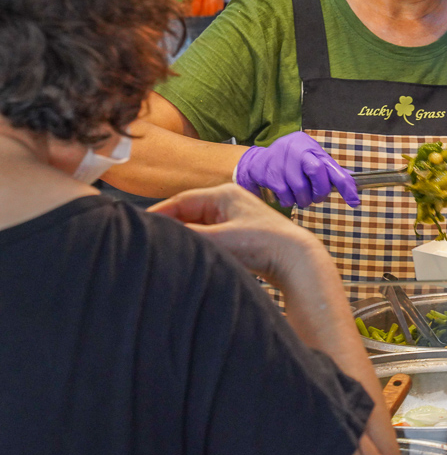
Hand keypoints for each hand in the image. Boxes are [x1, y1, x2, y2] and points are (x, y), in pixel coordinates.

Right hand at [149, 183, 332, 287]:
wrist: (297, 260)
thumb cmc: (263, 244)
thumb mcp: (220, 239)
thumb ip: (189, 235)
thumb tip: (161, 235)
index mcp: (224, 194)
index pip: (181, 200)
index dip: (159, 214)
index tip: (140, 226)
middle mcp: (229, 201)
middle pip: (188, 212)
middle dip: (171, 226)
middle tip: (148, 240)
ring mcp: (235, 217)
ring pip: (199, 225)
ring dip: (185, 237)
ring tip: (165, 249)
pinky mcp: (241, 233)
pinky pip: (211, 236)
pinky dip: (199, 244)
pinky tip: (189, 255)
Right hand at [235, 131, 359, 207]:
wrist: (256, 160)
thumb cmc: (291, 161)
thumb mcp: (310, 158)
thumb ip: (328, 170)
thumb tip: (352, 184)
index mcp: (312, 148)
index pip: (333, 168)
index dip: (346, 186)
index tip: (355, 201)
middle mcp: (298, 151)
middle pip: (319, 179)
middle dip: (320, 194)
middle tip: (315, 197)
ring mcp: (283, 163)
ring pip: (302, 192)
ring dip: (303, 200)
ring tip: (298, 194)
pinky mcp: (270, 175)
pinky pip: (286, 197)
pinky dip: (288, 201)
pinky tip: (285, 194)